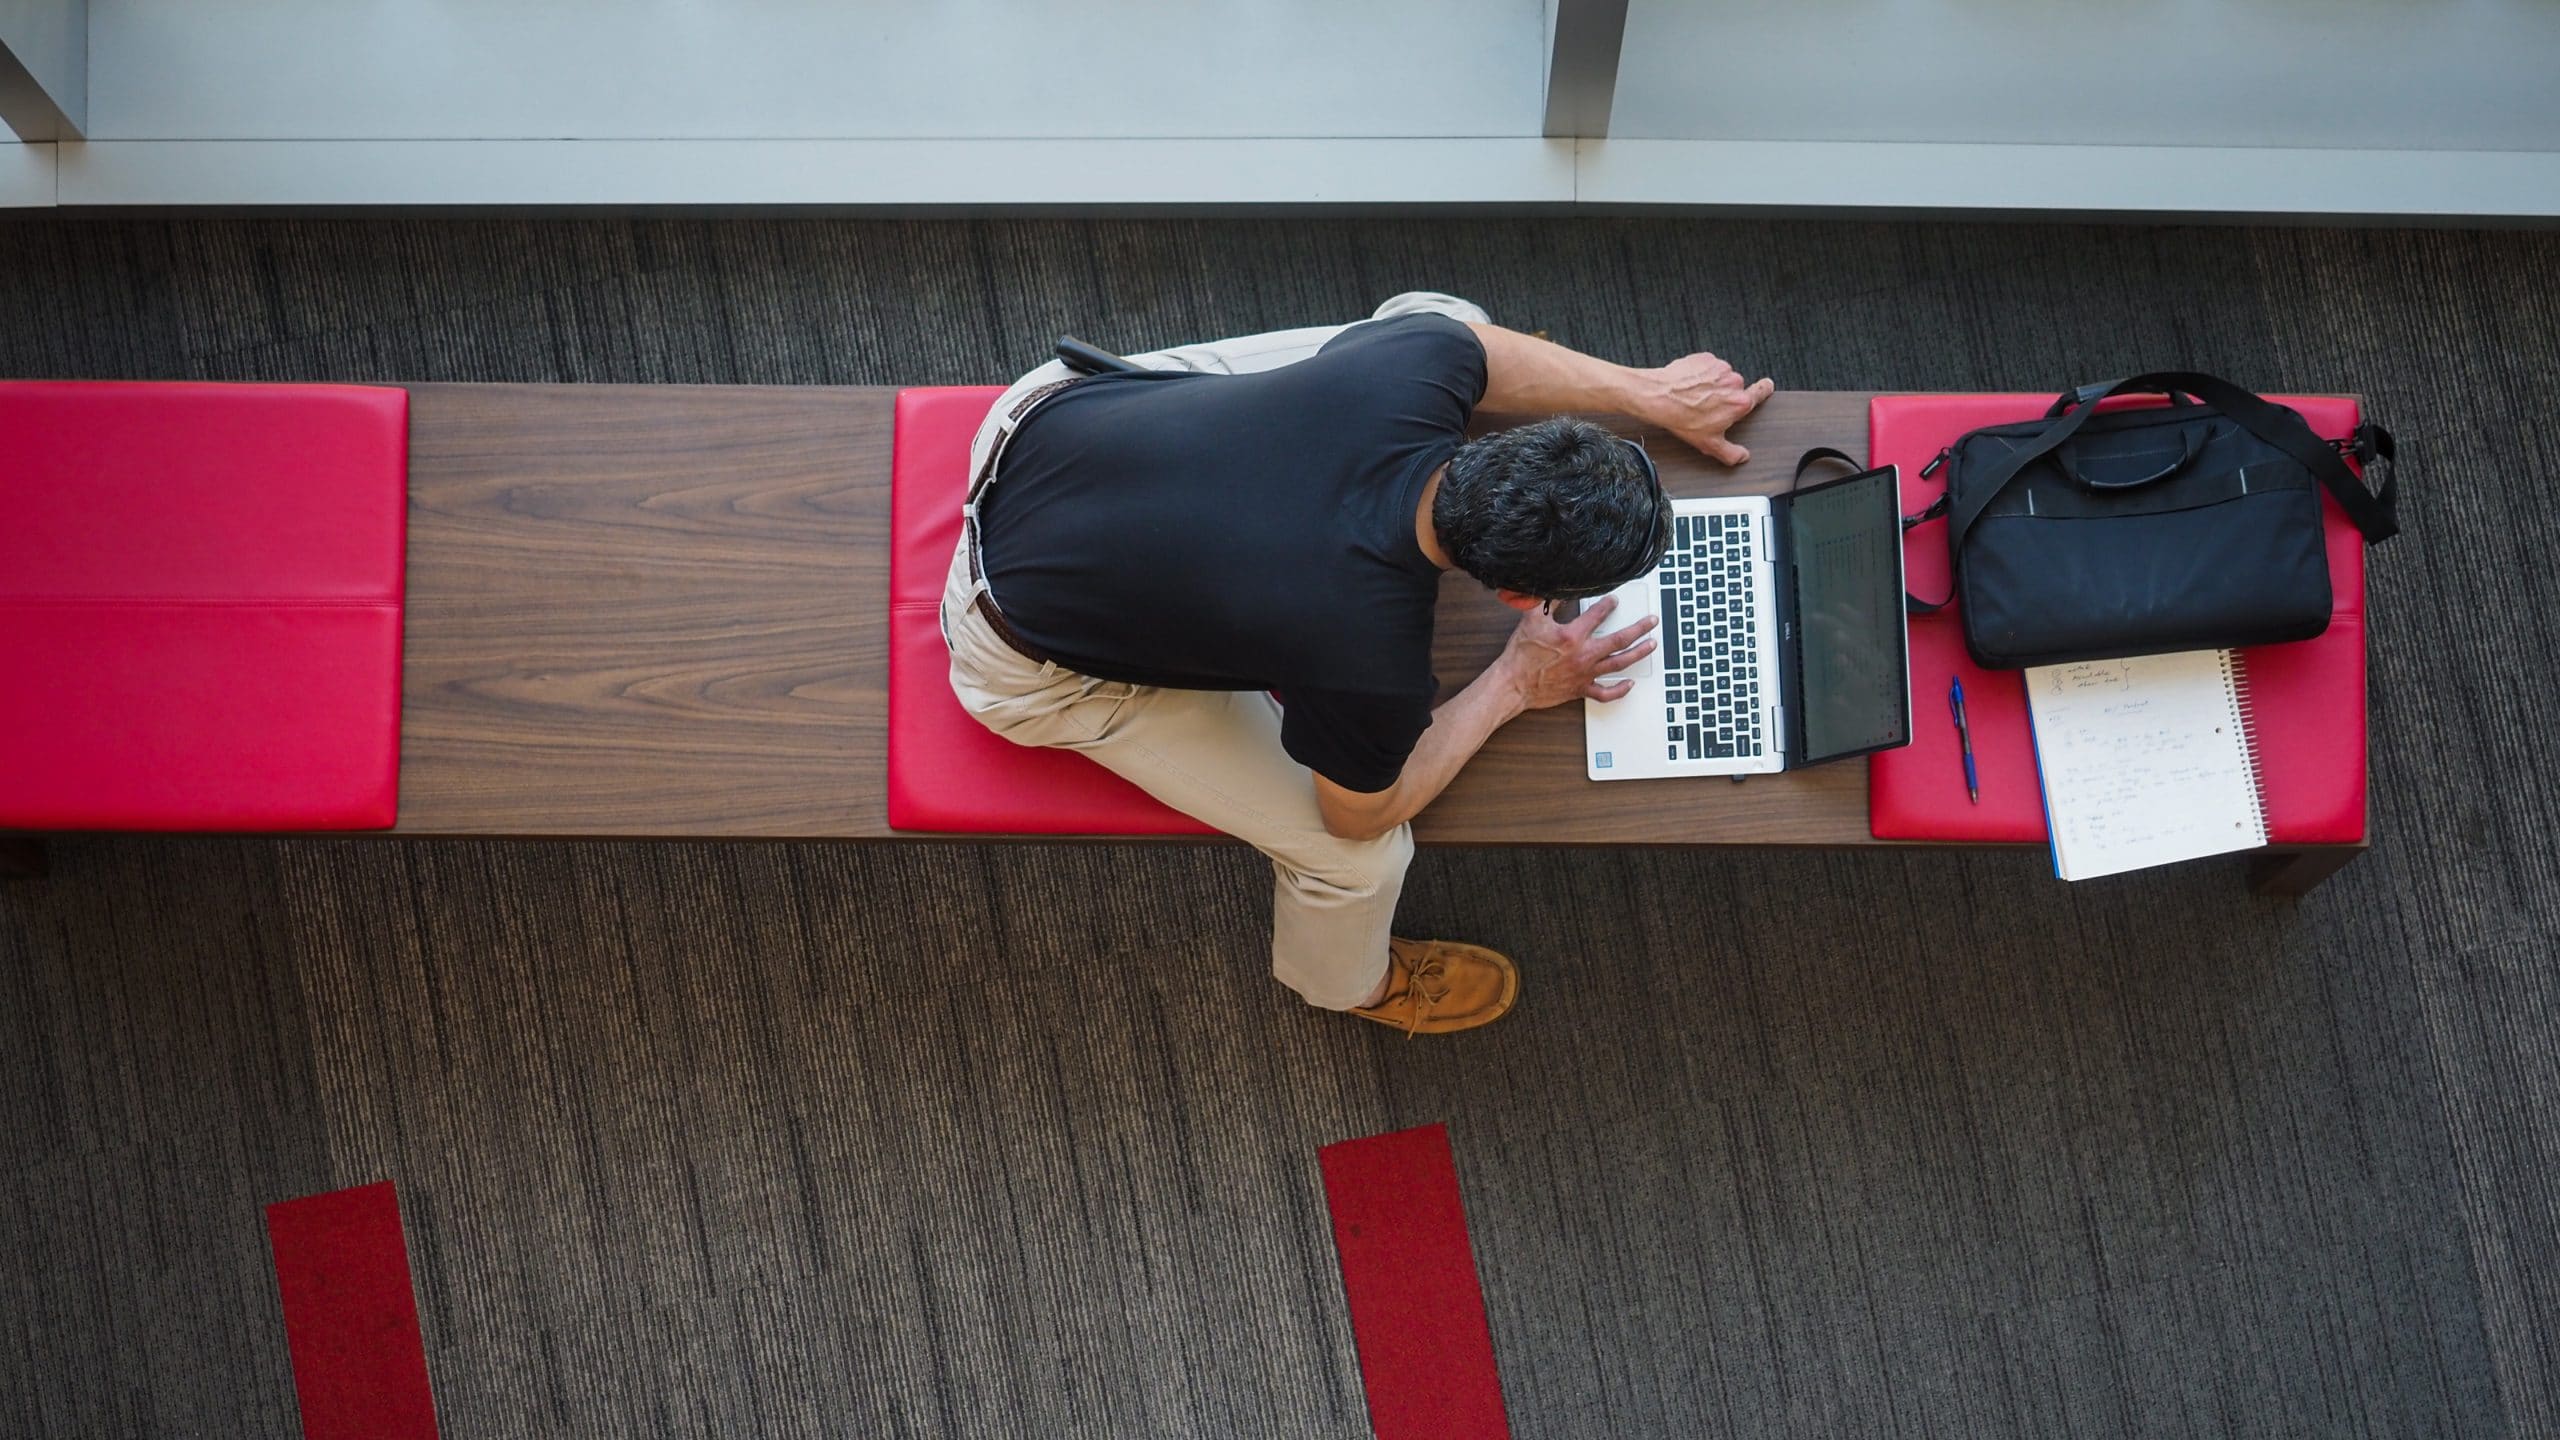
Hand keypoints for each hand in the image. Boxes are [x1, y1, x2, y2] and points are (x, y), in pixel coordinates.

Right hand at [1496, 595, 1658, 710]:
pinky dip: (1620, 690)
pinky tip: (1630, 684)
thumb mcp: (1531, 620)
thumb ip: (1546, 602)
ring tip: (1651, 645)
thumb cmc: (1521, 655)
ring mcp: (1585, 673)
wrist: (1513, 684)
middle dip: (1640, 628)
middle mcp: (1584, 654)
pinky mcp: (1580, 689)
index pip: (1597, 615)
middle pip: (1620, 640)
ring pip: (1620, 663)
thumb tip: (1556, 589)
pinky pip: (1605, 693)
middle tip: (1652, 621)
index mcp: (1573, 636)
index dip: (1608, 605)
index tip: (1615, 601)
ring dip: (1639, 653)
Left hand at [1640, 352, 1776, 465]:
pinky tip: (1688, 386)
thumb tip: (1742, 457)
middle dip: (1724, 395)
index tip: (1766, 387)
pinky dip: (1700, 374)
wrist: (1658, 397)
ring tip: (1695, 397)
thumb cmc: (1682, 418)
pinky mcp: (1704, 358)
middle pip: (1735, 388)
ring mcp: (1718, 368)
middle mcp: (1732, 382)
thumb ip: (1730, 453)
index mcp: (1738, 402)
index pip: (1761, 392)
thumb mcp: (1709, 443)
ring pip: (1720, 377)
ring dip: (1711, 385)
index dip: (1765, 390)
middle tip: (1708, 407)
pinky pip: (1706, 367)